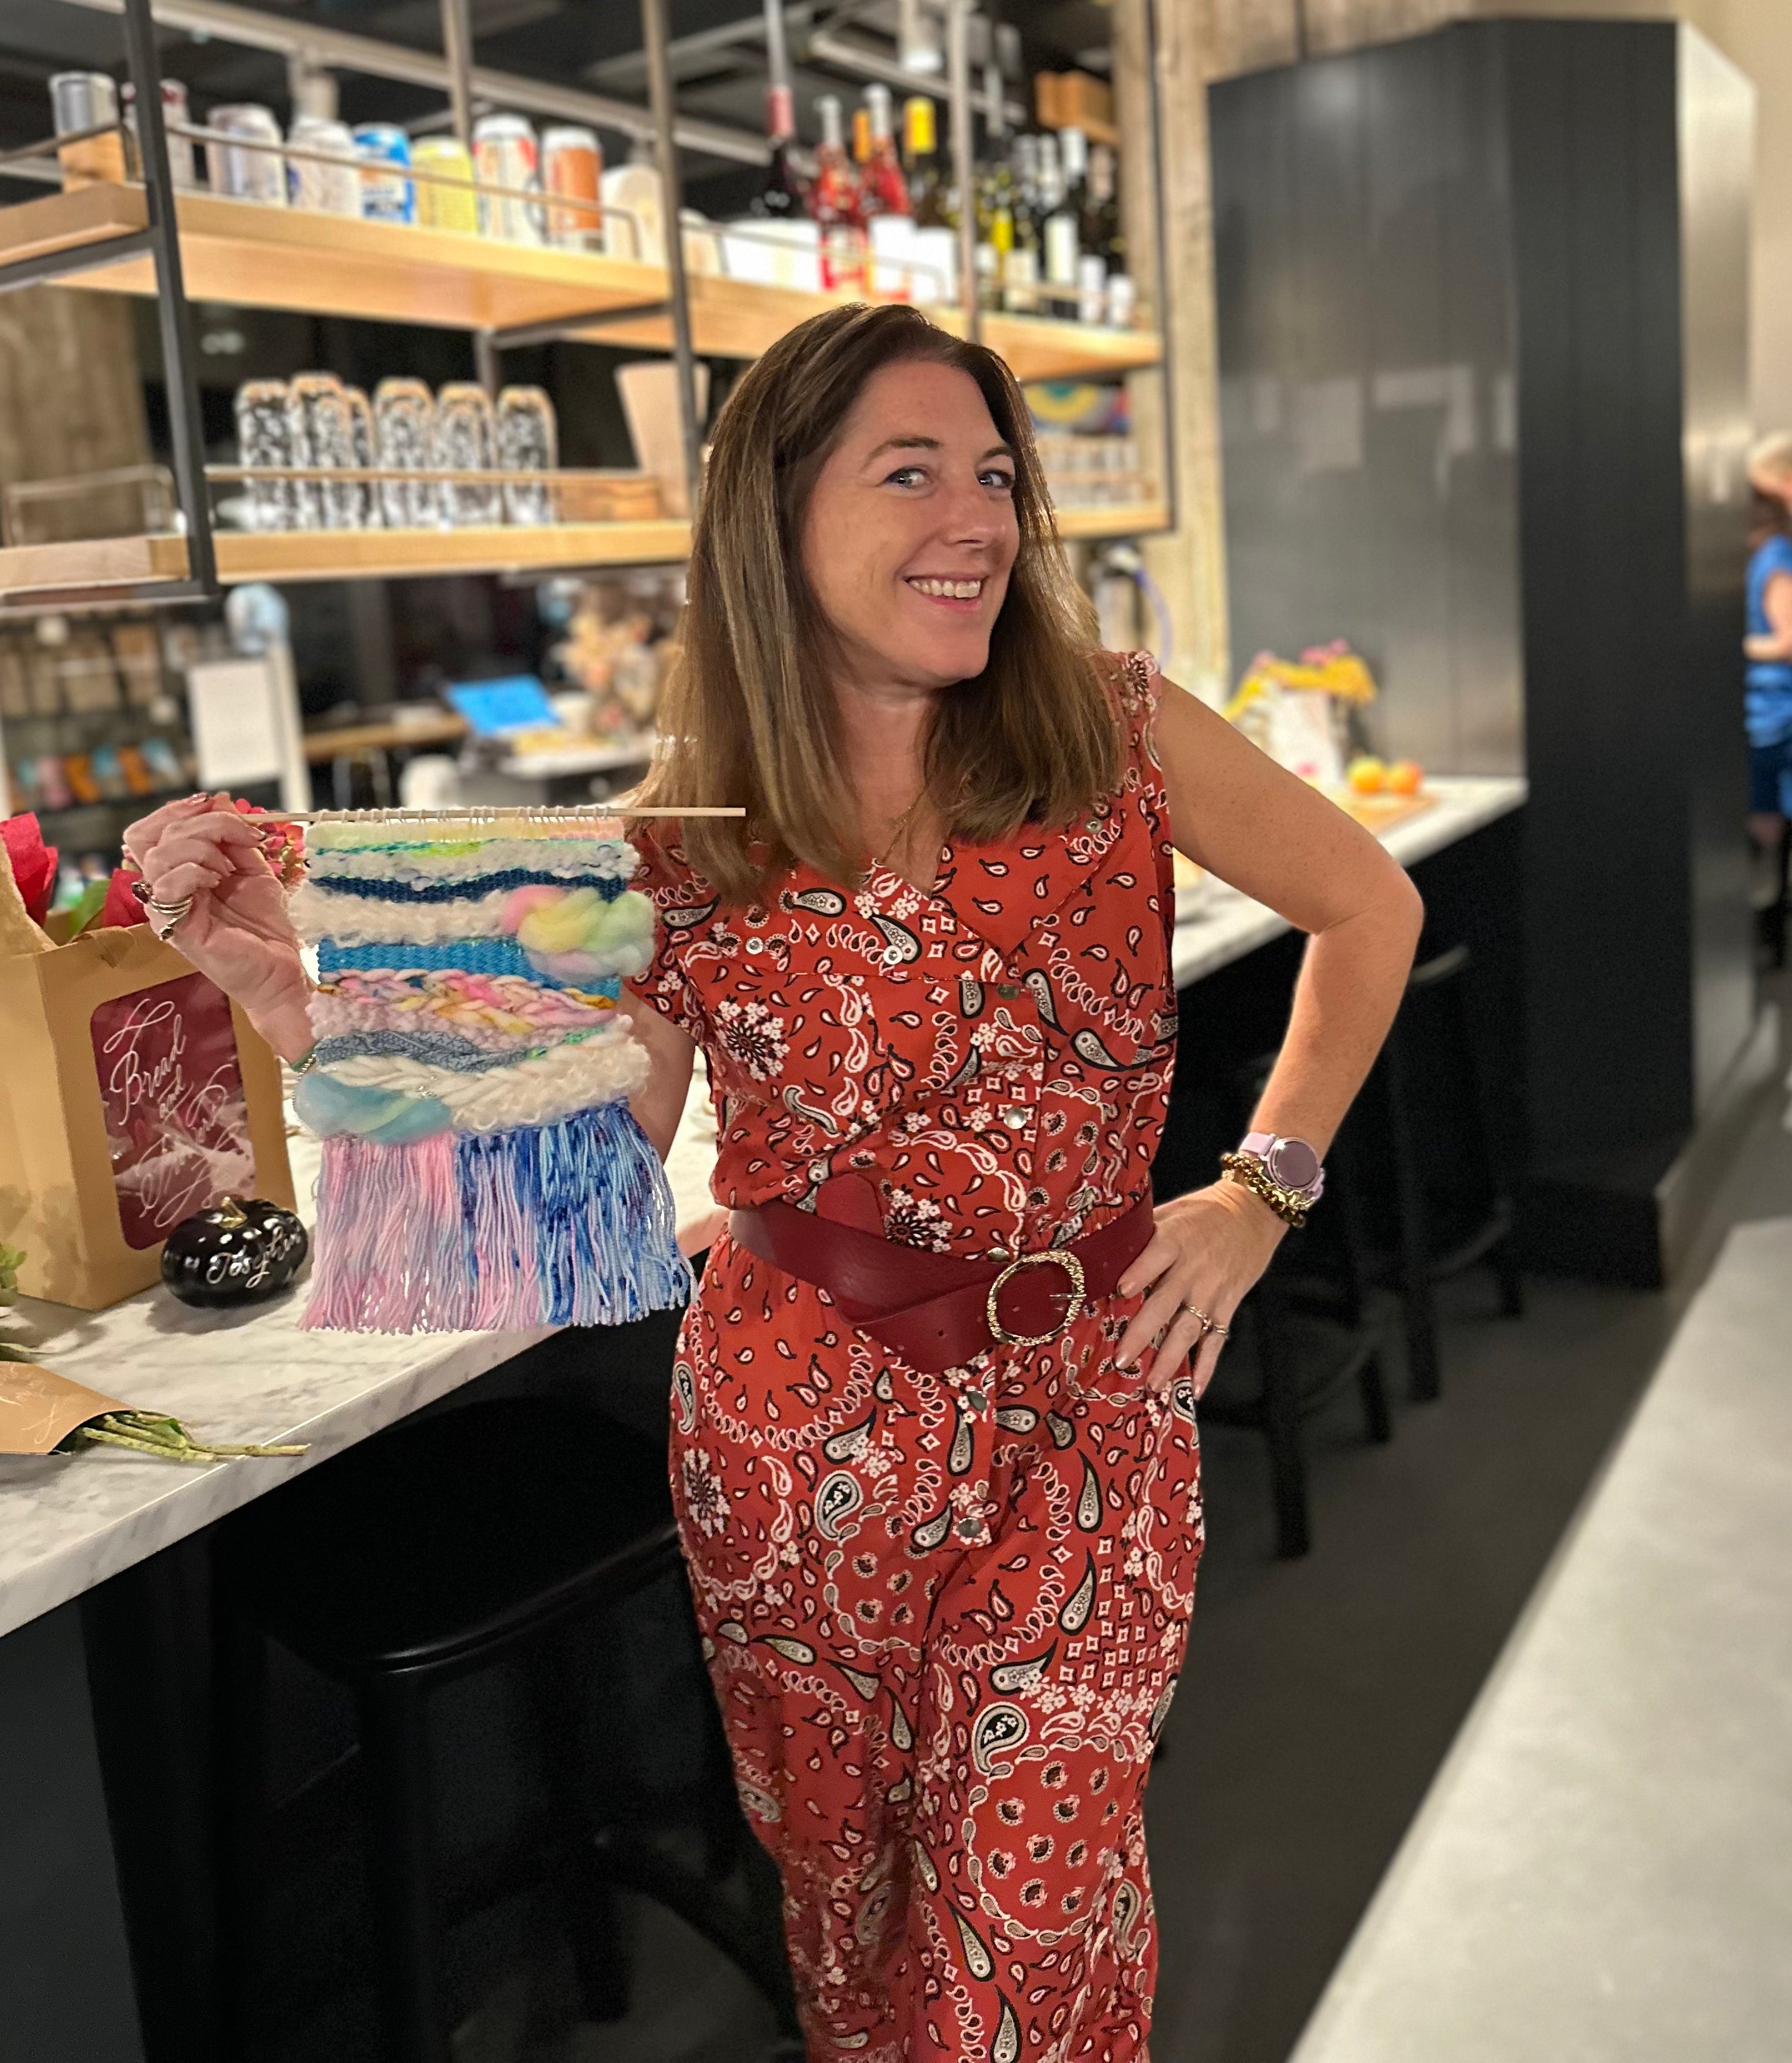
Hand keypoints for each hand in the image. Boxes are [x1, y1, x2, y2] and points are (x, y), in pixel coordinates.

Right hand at [123, 794, 311, 1058]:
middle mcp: (163, 891)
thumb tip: (219, 799)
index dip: (174, 810)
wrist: (282, 970)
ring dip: (200, 848)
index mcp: (176, 875)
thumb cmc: (265, 926)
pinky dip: (195, 871)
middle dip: (196, 823)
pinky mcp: (175, 929)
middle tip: (237, 837)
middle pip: (148, 837)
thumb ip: (235, 837)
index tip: (211, 803)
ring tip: (228, 868)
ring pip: (158, 856)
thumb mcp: (253, 869)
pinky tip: (218, 881)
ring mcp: (165, 911)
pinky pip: (167, 885)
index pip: (149, 831)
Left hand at [1113, 1180, 1287, 1394]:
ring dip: (1170, 1359)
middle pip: (1166, 1302)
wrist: (1255, 1211)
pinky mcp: (1228, 1305)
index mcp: (1177, 1238)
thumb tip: (1101, 1250)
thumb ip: (1143, 1234)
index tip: (1122, 1291)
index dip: (1141, 1272)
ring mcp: (1212, 1291)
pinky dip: (1207, 1366)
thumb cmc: (1204, 1212)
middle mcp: (1194, 1268)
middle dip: (1143, 1332)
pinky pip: (1217, 1339)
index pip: (1157, 1255)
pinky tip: (1194, 1388)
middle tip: (1122, 1358)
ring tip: (1152, 1383)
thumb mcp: (1172, 1212)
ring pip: (1189, 1328)